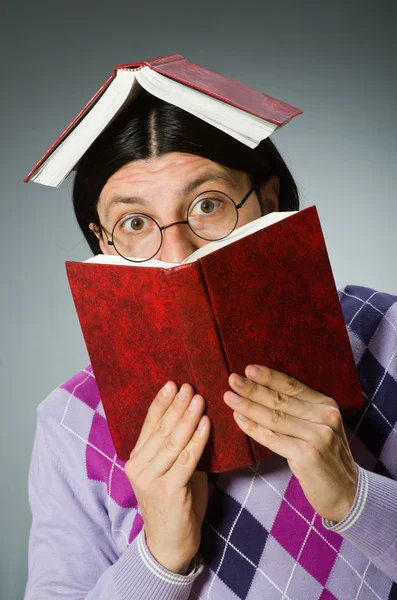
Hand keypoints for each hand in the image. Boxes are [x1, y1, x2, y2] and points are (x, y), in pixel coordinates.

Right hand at [125, 381, 210, 573]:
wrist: (169, 544)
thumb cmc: (175, 502)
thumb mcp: (170, 470)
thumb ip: (174, 448)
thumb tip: (192, 415)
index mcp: (136, 459)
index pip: (149, 425)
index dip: (161, 403)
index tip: (172, 384)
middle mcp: (139, 467)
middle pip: (161, 429)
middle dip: (177, 405)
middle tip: (189, 386)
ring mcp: (151, 479)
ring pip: (173, 442)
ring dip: (188, 418)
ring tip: (199, 399)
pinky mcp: (168, 490)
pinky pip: (186, 459)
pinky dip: (197, 440)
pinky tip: (206, 425)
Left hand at [224, 365, 357, 522]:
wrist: (348, 494)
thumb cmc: (326, 459)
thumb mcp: (320, 428)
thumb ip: (300, 411)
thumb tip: (263, 392)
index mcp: (327, 406)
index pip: (293, 386)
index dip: (270, 377)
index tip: (249, 369)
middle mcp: (325, 417)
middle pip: (281, 400)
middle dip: (253, 389)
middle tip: (232, 379)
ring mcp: (318, 436)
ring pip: (275, 418)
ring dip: (248, 406)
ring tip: (229, 397)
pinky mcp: (308, 455)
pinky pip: (273, 439)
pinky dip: (253, 428)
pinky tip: (239, 419)